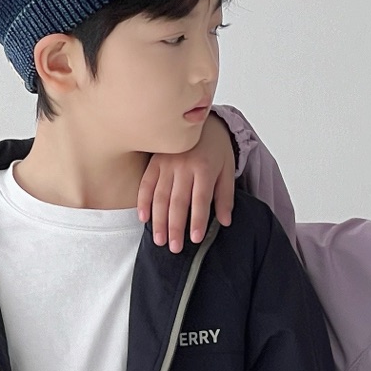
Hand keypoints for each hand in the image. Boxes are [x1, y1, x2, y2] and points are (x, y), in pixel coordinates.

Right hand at [137, 111, 235, 252]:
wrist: (201, 122)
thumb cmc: (216, 150)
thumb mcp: (227, 170)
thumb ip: (225, 196)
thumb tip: (225, 222)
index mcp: (204, 168)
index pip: (200, 199)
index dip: (197, 220)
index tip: (195, 239)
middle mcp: (183, 166)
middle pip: (177, 201)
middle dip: (175, 227)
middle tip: (174, 248)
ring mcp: (166, 163)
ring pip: (159, 196)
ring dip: (158, 220)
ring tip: (160, 240)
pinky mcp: (154, 161)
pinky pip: (146, 184)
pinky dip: (143, 202)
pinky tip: (144, 219)